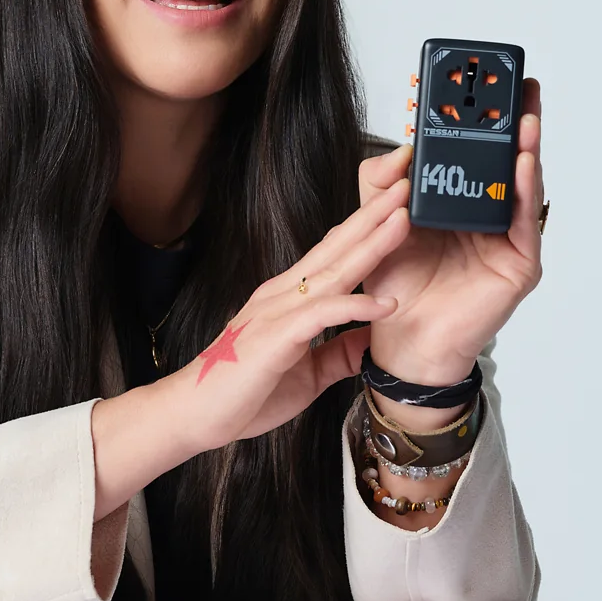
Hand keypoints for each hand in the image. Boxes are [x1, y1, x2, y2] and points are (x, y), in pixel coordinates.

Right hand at [178, 175, 412, 449]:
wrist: (194, 415)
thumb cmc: (244, 393)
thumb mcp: (308, 374)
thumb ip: (339, 353)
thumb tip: (375, 341)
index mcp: (290, 299)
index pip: (335, 253)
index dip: (367, 228)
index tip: (398, 205)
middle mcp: (284, 294)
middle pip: (337, 247)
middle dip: (374, 215)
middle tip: (406, 185)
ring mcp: (278, 311)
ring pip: (334, 270)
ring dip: (371, 244)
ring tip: (403, 219)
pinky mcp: (276, 336)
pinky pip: (322, 314)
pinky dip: (356, 305)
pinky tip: (388, 302)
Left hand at [358, 77, 543, 385]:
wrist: (401, 339)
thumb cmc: (397, 284)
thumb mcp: (379, 219)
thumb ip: (382, 181)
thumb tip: (403, 145)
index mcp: (457, 202)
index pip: (474, 153)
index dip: (478, 121)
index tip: (477, 85)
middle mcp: (488, 216)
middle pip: (507, 162)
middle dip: (516, 124)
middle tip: (521, 87)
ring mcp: (507, 240)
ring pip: (522, 186)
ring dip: (526, 149)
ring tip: (525, 117)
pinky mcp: (518, 264)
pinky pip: (524, 222)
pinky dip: (523, 191)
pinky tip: (521, 163)